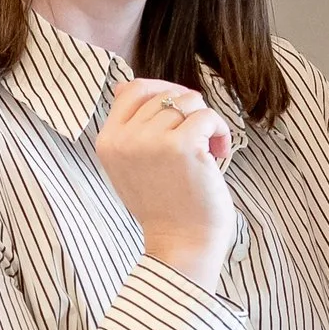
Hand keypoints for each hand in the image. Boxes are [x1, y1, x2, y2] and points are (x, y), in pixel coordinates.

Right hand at [96, 74, 235, 289]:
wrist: (181, 245)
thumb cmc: (165, 207)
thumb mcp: (131, 165)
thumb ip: (128, 128)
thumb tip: (126, 84)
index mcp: (108, 141)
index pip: (133, 89)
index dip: (163, 91)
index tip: (181, 113)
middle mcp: (124, 139)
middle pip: (166, 94)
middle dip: (189, 113)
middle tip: (199, 143)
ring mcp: (151, 140)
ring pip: (189, 101)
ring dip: (206, 122)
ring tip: (208, 150)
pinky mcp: (182, 145)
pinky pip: (208, 116)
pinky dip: (220, 132)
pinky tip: (219, 154)